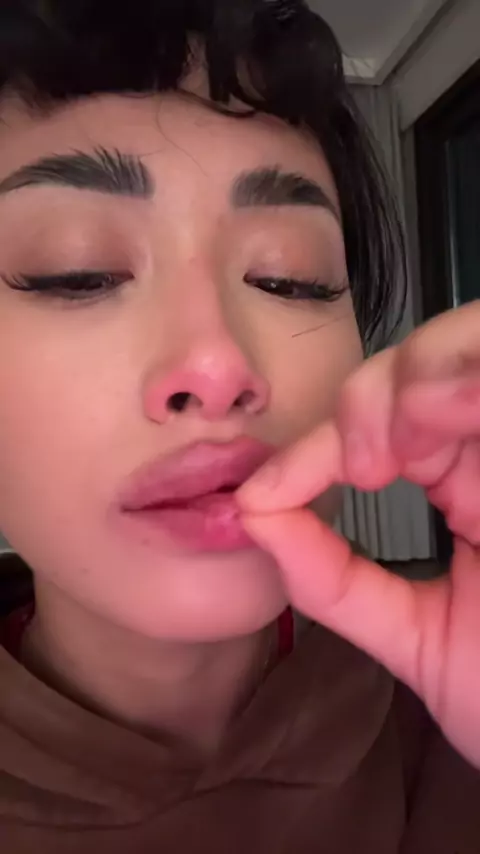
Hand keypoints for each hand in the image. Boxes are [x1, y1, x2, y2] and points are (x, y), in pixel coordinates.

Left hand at [239, 302, 479, 767]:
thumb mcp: (416, 637)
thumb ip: (333, 580)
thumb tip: (251, 512)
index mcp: (462, 483)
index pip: (382, 422)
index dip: (320, 443)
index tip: (268, 494)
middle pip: (432, 358)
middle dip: (379, 394)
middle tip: (368, 463)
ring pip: (478, 341)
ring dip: (432, 371)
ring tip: (410, 430)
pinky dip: (478, 375)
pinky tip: (455, 408)